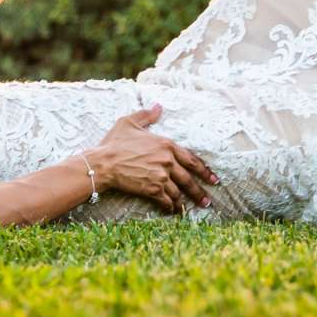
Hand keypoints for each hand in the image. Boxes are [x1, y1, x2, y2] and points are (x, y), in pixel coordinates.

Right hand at [88, 105, 218, 213]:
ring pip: (179, 192)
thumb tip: (158, 106)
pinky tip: (171, 210)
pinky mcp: (152, 189)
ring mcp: (161, 176)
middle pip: (189, 179)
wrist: (103, 162)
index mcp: (166, 145)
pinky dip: (170, 206)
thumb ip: (146, 115)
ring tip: (189, 208)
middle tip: (207, 201)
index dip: (204, 170)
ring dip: (184, 202)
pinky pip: (166, 200)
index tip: (213, 179)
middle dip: (200, 191)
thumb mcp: (129, 122)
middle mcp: (168, 161)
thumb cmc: (114, 142)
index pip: (192, 160)